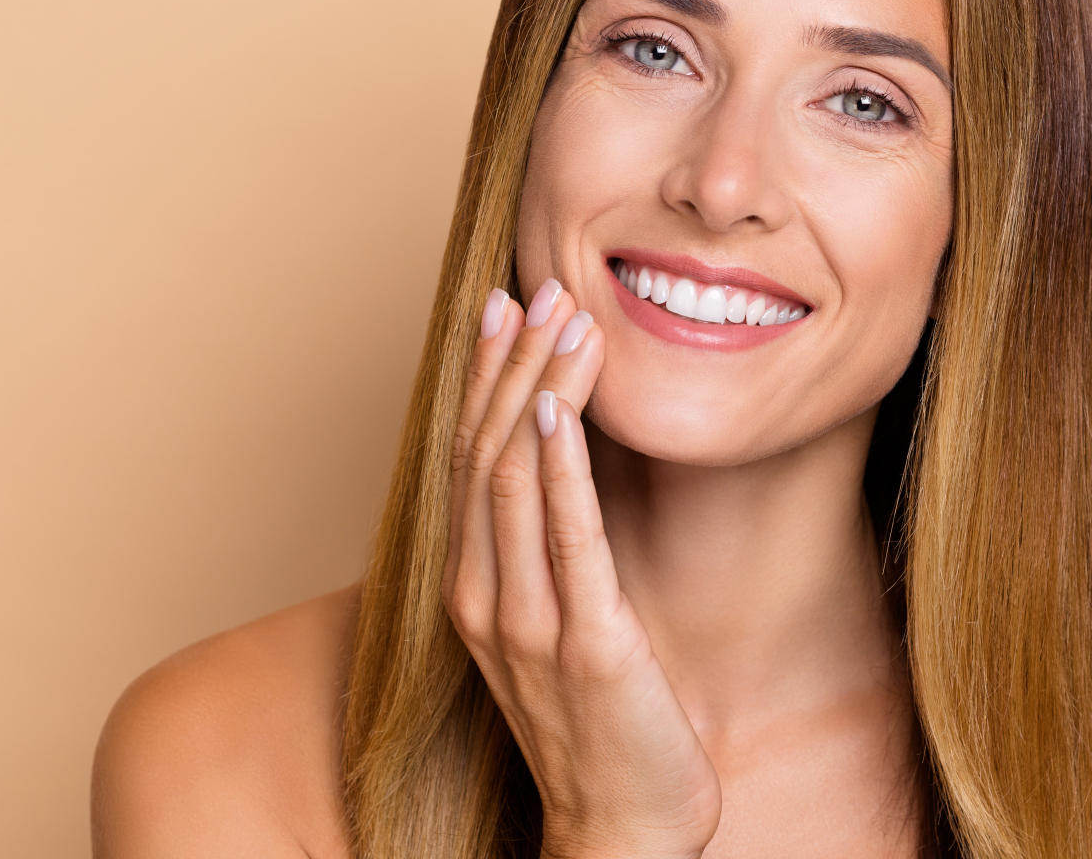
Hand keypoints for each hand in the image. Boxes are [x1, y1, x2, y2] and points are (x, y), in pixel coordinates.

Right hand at [442, 279, 721, 858]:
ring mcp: (529, 624)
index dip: (484, 379)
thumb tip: (568, 470)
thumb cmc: (601, 725)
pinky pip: (566, 539)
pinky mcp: (588, 644)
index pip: (470, 460)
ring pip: (516, 479)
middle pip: (484, 454)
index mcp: (476, 590)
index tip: (502, 307)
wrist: (621, 827)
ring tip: (566, 319)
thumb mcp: (561, 624)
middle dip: (509, 365)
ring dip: (539, 389)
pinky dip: (561, 466)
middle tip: (538, 287)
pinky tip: (564, 408)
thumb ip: (552, 554)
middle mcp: (486, 599)